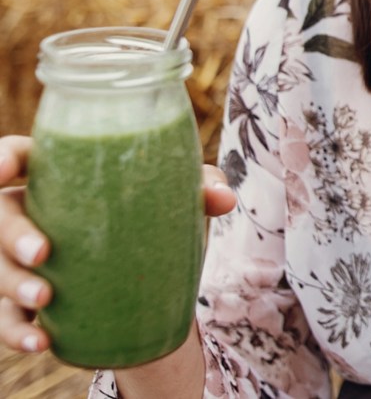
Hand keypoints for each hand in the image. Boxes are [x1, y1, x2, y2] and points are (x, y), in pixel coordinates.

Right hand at [0, 135, 236, 355]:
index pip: (19, 157)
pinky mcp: (30, 305)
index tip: (3, 169)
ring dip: (14, 285)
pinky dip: (17, 332)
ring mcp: (26, 262)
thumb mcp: (181, 201)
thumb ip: (201, 186)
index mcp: (61, 179)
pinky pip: (7, 320)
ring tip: (45, 299)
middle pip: (2, 216)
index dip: (4, 159)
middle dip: (12, 235)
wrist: (159, 291)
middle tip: (42, 252)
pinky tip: (40, 340)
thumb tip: (222, 197)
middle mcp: (35, 216)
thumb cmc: (158, 223)